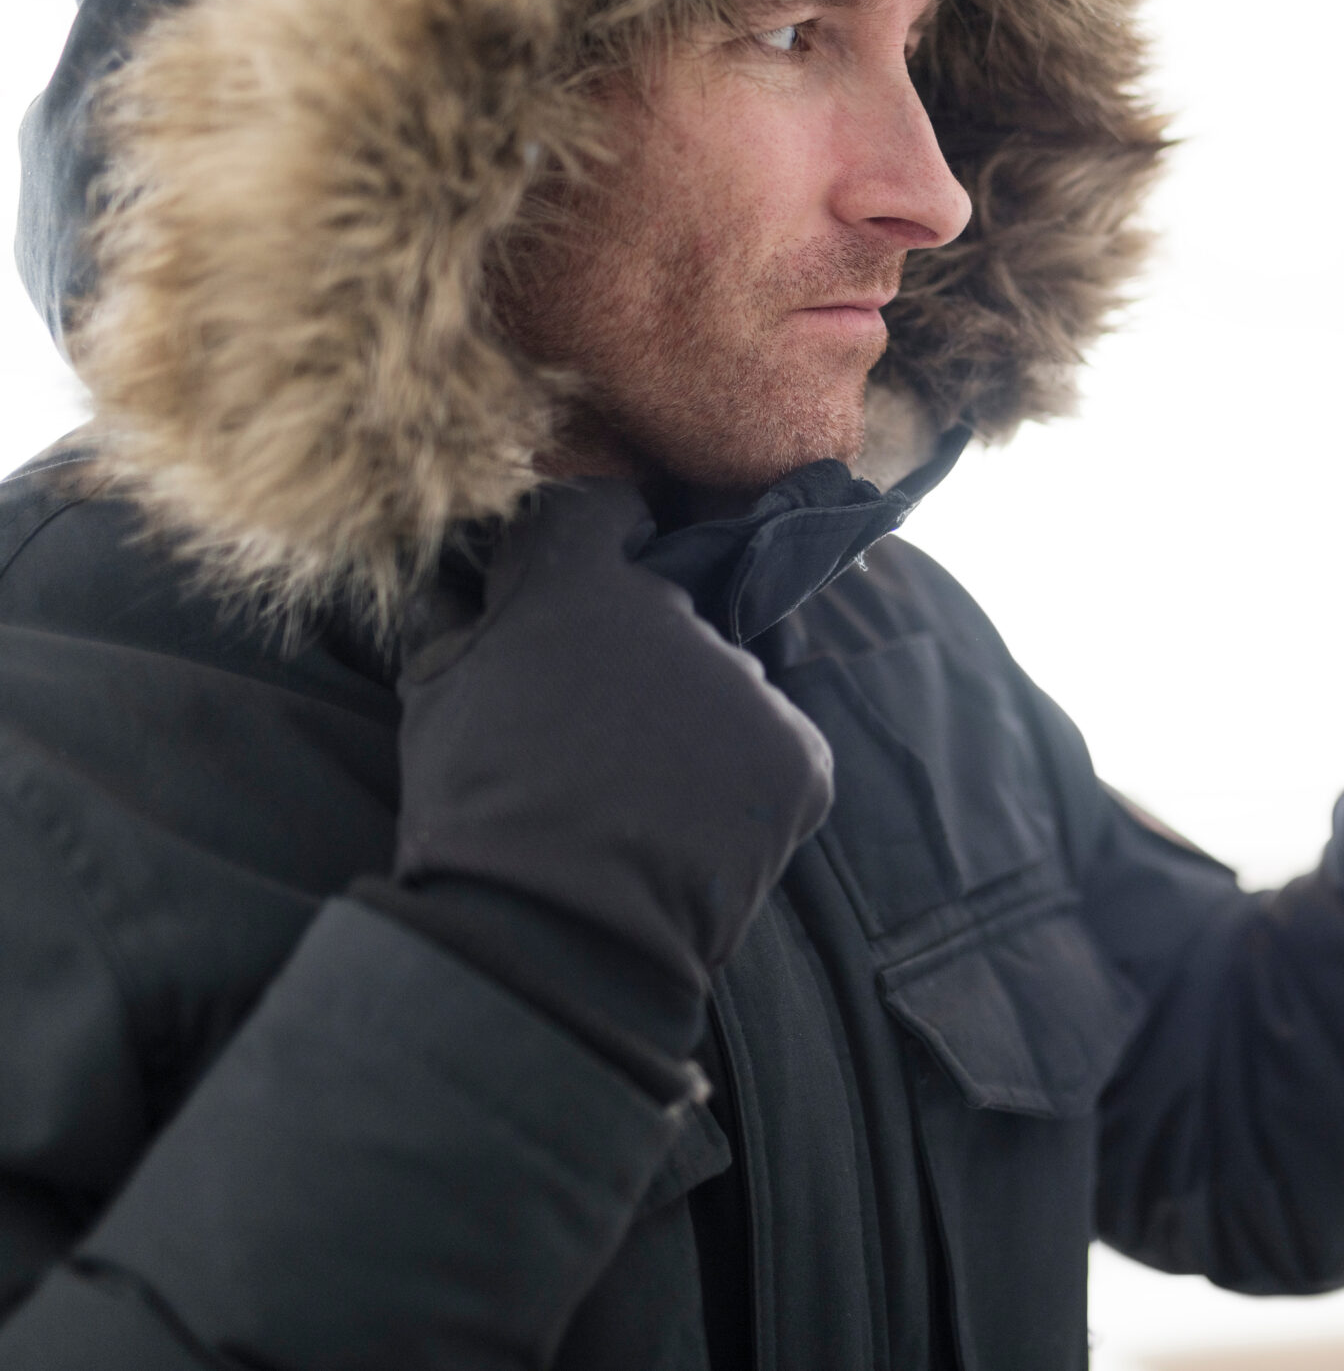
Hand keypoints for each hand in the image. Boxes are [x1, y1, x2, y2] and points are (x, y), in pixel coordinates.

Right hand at [394, 481, 833, 991]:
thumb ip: (460, 615)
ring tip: (648, 799)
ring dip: (696, 727)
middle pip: (673, 613)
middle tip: (606, 736)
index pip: (606, 511)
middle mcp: (679, 616)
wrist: (551, 939)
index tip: (596, 572)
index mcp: (583, 586)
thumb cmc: (476, 815)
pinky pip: (776, 752)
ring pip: (726, 688)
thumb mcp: (435, 694)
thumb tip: (462, 575)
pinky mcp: (800, 756)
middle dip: (645, 660)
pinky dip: (747, 787)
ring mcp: (748, 686)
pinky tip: (699, 832)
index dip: (601, 541)